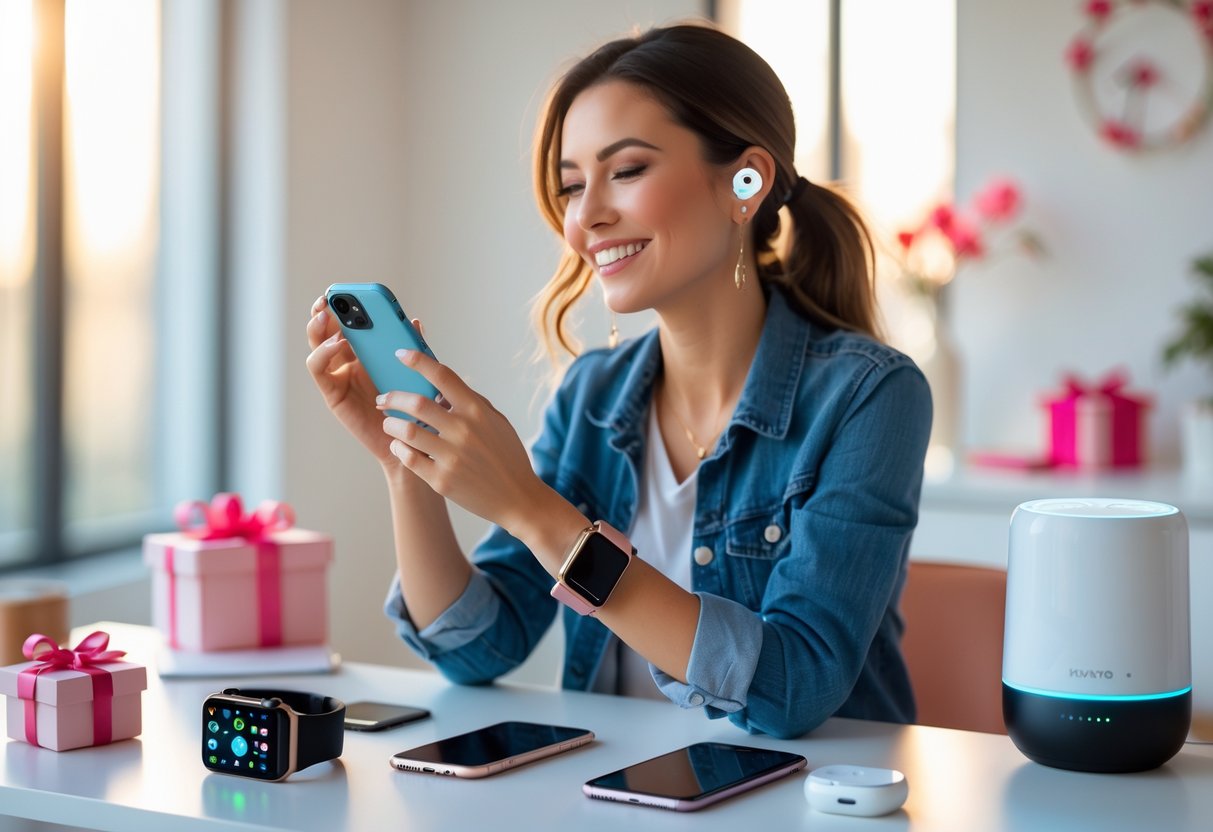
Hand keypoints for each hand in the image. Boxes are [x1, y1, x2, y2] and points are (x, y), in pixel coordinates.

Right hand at [304, 294, 400, 466]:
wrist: (410, 440)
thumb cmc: (412, 405)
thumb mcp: (416, 371)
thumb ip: (413, 348)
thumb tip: (413, 323)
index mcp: (366, 352)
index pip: (349, 324)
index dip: (342, 308)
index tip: (342, 292)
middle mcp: (348, 362)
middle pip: (327, 331)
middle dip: (325, 313)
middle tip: (328, 299)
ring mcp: (338, 377)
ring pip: (317, 346)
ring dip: (318, 330)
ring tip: (327, 318)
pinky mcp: (333, 394)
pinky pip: (319, 370)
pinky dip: (323, 354)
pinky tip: (337, 344)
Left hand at [376, 349, 547, 534]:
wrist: (517, 498)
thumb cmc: (507, 456)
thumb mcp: (497, 422)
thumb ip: (471, 402)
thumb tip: (442, 387)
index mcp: (477, 411)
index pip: (443, 376)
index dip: (418, 361)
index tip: (400, 354)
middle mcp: (464, 431)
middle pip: (416, 402)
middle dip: (392, 397)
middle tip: (383, 398)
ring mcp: (452, 456)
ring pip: (406, 431)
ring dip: (391, 424)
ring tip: (388, 423)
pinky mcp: (441, 480)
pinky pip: (408, 458)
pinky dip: (399, 448)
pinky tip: (399, 445)